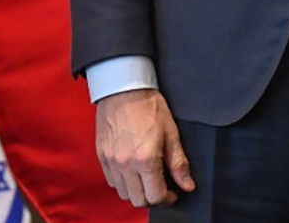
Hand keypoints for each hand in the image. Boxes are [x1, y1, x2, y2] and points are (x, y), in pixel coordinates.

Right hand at [96, 88, 193, 207]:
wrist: (122, 88)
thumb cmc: (148, 106)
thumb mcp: (171, 133)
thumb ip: (179, 163)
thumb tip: (187, 185)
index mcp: (145, 160)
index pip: (156, 196)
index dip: (168, 198)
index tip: (173, 191)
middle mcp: (125, 164)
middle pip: (139, 200)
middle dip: (152, 197)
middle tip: (159, 186)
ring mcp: (111, 160)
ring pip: (123, 193)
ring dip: (136, 191)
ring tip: (144, 178)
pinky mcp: (101, 155)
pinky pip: (111, 180)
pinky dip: (122, 181)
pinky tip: (131, 170)